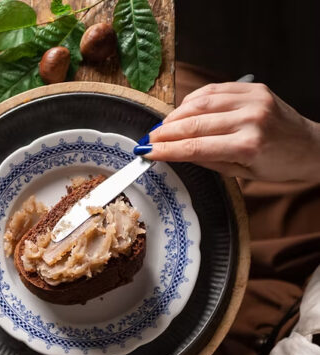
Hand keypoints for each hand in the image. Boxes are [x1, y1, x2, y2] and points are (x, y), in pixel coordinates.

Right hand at [136, 82, 319, 183]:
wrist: (310, 147)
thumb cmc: (277, 165)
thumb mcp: (240, 173)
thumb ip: (207, 159)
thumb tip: (175, 152)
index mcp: (248, 145)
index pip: (194, 146)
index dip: (165, 150)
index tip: (146, 153)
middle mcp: (250, 119)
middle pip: (193, 123)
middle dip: (164, 132)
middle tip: (148, 140)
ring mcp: (252, 99)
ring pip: (200, 102)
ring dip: (175, 115)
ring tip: (162, 127)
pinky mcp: (253, 87)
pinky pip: (213, 90)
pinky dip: (193, 100)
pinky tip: (182, 110)